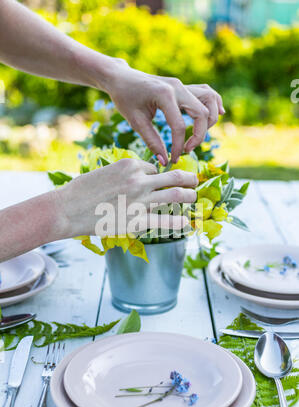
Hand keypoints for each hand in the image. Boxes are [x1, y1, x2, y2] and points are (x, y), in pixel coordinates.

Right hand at [56, 158, 197, 237]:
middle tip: (195, 181)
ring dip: (190, 197)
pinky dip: (180, 222)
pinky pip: (166, 220)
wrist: (67, 209)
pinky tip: (187, 223)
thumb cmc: (81, 191)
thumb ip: (126, 174)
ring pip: (176, 195)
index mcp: (130, 164)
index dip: (159, 175)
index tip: (162, 181)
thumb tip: (141, 178)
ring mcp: (140, 201)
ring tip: (194, 198)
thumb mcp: (105, 172)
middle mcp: (139, 180)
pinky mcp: (138, 221)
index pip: (155, 167)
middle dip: (189, 178)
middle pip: (174, 177)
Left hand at [105, 60, 223, 164]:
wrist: (121, 78)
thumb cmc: (125, 98)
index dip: (178, 146)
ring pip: (210, 99)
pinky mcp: (183, 87)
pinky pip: (206, 93)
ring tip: (198, 135)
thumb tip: (164, 161)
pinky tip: (217, 114)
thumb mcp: (135, 121)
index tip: (173, 159)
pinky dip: (214, 103)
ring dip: (210, 120)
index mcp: (164, 95)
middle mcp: (178, 87)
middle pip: (202, 114)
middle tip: (186, 150)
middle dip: (199, 136)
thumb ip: (152, 142)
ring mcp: (183, 85)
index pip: (179, 126)